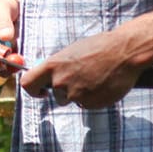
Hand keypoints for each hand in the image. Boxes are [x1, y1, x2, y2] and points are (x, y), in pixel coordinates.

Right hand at [0, 0, 19, 70]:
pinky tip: (26, 55)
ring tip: (22, 56)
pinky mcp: (9, 56)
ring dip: (13, 65)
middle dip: (4, 64)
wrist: (10, 2)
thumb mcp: (1, 8)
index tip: (0, 58)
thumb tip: (5, 36)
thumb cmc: (0, 3)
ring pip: (3, 69)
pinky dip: (20, 62)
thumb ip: (2, 21)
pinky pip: (13, 65)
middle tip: (17, 60)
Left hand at [19, 31, 140, 108]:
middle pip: (54, 95)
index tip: (41, 91)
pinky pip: (87, 104)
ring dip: (80, 94)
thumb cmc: (100, 47)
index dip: (33, 90)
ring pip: (72, 100)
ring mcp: (75, 95)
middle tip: (80, 79)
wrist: (125, 52)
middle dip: (64, 91)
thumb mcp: (72, 52)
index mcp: (53, 66)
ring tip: (95, 78)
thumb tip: (49, 76)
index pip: (28, 83)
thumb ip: (58, 66)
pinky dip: (93, 98)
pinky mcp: (90, 104)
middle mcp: (60, 82)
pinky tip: (103, 84)